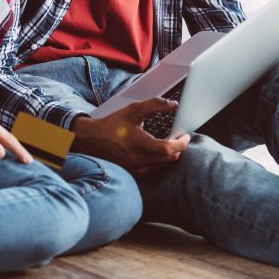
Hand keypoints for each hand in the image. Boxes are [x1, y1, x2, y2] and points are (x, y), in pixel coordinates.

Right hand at [71, 97, 190, 174]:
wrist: (93, 140)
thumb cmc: (112, 125)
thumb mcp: (133, 110)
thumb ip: (154, 105)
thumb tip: (172, 104)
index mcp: (140, 144)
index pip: (169, 149)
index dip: (182, 142)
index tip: (185, 135)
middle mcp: (139, 160)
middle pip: (170, 158)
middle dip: (178, 148)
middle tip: (178, 137)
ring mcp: (137, 170)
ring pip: (164, 165)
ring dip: (170, 155)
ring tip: (168, 143)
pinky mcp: (135, 174)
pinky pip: (156, 170)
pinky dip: (161, 161)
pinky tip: (158, 151)